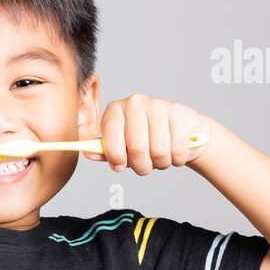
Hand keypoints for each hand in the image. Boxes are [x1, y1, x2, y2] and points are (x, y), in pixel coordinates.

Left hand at [83, 93, 211, 174]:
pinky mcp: (181, 114)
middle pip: (136, 147)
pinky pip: (177, 150)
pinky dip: (177, 159)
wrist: (181, 132)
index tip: (118, 166)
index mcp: (116, 109)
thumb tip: (88, 154)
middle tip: (144, 166)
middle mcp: (136, 103)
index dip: (114, 154)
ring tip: (160, 157)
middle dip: (141, 165)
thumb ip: (106, 151)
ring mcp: (159, 106)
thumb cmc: (146, 140)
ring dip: (160, 163)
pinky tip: (175, 151)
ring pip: (158, 151)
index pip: (110, 131)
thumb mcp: (122, 145)